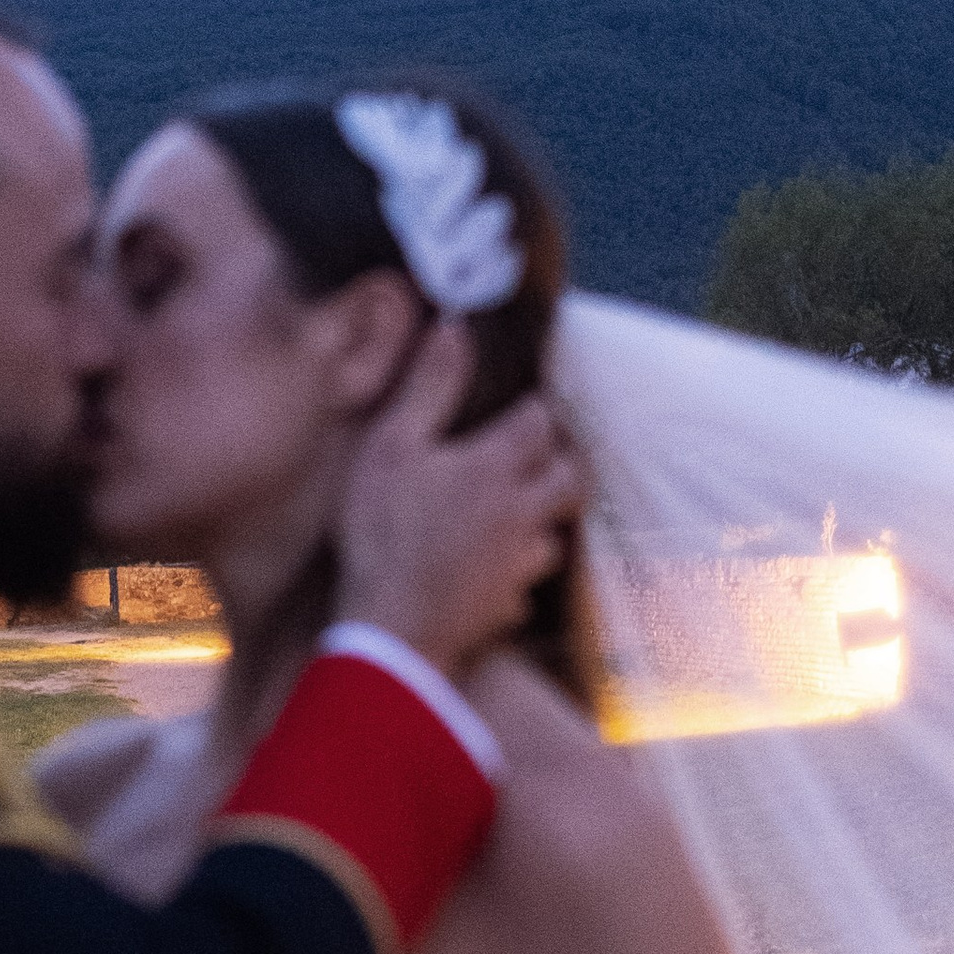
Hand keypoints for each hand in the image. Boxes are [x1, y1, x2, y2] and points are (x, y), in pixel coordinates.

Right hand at [336, 335, 577, 675]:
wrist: (391, 627)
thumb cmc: (383, 531)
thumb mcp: (391, 446)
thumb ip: (429, 387)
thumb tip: (454, 326)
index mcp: (497, 465)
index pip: (540, 422)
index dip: (531, 411)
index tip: (517, 408)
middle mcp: (523, 511)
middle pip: (569, 476)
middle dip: (556, 461)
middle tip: (531, 455)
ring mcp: (520, 563)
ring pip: (554, 532)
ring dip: (540, 519)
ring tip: (512, 513)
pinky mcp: (509, 605)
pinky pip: (526, 583)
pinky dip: (514, 572)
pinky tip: (489, 571)